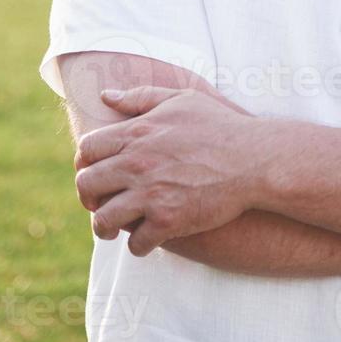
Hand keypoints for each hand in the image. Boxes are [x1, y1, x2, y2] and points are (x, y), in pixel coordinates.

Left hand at [74, 85, 265, 255]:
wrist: (255, 159)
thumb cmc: (220, 126)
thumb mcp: (180, 99)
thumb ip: (139, 97)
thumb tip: (105, 95)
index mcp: (136, 133)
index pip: (87, 149)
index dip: (85, 163)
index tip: (93, 172)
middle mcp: (137, 163)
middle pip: (88, 184)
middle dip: (88, 197)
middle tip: (97, 204)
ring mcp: (151, 194)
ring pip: (105, 219)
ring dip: (104, 228)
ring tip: (111, 229)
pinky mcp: (169, 221)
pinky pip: (137, 242)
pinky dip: (138, 246)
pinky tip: (145, 242)